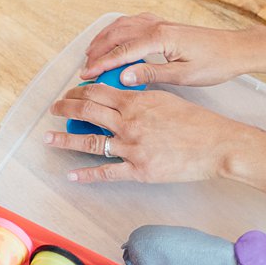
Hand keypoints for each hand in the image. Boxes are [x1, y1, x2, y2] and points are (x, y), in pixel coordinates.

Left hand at [42, 84, 251, 183]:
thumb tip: (121, 91)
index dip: (78, 91)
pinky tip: (71, 173)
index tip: (69, 92)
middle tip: (52, 108)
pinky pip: (107, 172)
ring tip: (48, 137)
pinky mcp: (139, 170)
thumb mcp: (165, 97)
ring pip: (91, 140)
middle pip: (87, 111)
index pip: (98, 91)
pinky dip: (87, 173)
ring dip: (66, 138)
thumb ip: (140, 94)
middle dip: (65, 108)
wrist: (217, 144)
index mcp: (135, 101)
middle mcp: (129, 122)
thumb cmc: (196, 121)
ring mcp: (132, 147)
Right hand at [79, 12, 247, 87]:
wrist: (236, 49)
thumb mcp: (184, 75)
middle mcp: (156, 26)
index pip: (122, 50)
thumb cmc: (216, 63)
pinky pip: (132, 22)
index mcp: (161, 38)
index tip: (87, 74)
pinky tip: (113, 38)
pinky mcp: (163, 24)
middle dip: (97, 51)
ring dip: (104, 38)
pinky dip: (117, 30)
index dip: (102, 63)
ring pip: (122, 25)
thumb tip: (123, 77)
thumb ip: (151, 74)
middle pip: (116, 35)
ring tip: (91, 53)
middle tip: (85, 67)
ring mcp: (159, 22)